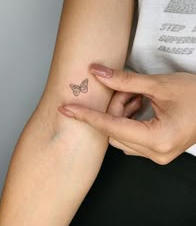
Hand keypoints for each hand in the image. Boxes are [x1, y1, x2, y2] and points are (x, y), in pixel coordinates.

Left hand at [58, 64, 195, 164]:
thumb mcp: (159, 84)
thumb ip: (125, 80)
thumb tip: (97, 73)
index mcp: (158, 139)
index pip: (111, 127)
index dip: (87, 116)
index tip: (67, 110)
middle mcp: (156, 153)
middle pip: (115, 132)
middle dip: (112, 109)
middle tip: (124, 90)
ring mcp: (157, 154)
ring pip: (121, 135)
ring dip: (120, 114)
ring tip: (135, 96)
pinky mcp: (157, 150)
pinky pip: (130, 138)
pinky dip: (128, 120)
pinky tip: (138, 105)